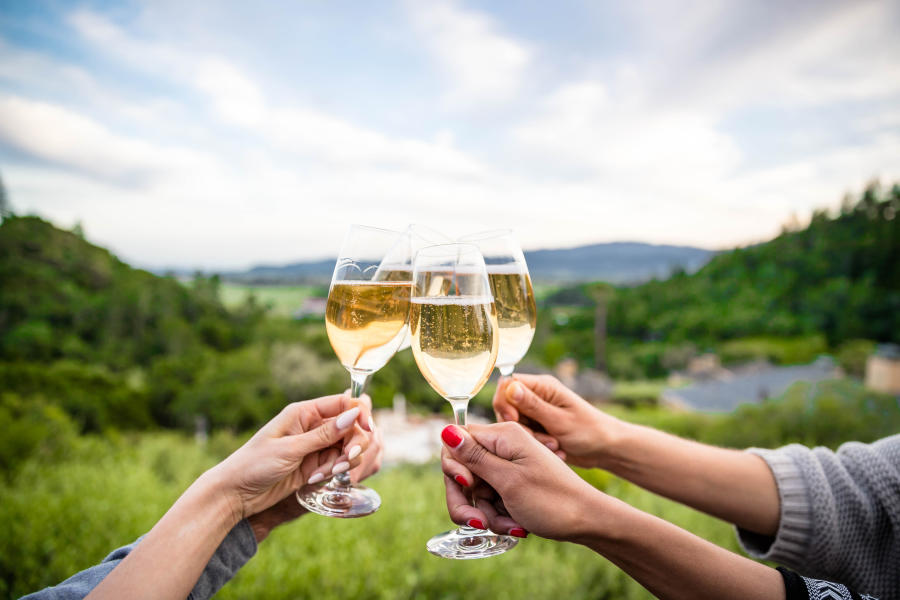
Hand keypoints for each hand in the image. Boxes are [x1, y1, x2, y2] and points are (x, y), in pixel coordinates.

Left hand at [211, 392, 373, 523]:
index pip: (343, 403)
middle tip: (344, 461)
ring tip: (323, 475)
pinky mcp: (315, 465)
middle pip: (351, 427)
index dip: (360, 413)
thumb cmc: (255, 464)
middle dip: (353, 444)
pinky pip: (337, 464)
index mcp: (304, 412)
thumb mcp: (290, 448)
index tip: (368, 430)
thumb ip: (324, 434)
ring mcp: (315, 446)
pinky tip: (313, 480)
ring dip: (343, 462)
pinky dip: (333, 472)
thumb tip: (354, 414)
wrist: (236, 493)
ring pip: (347, 447)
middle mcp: (312, 426)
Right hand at [440, 422, 607, 541]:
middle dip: (467, 501)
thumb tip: (446, 430)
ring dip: (486, 513)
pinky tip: (516, 526)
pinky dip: (499, 515)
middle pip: (462, 470)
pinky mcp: (514, 483)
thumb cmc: (552, 499)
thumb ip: (474, 457)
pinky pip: (492, 500)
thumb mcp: (509, 480)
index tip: (468, 488)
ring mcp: (509, 465)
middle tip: (480, 523)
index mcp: (504, 435)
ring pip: (476, 491)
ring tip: (510, 526)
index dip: (454, 468)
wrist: (588, 521)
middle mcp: (505, 446)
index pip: (457, 442)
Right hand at [493, 374, 623, 468]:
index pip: (507, 384)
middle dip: (518, 426)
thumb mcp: (559, 420)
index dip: (504, 402)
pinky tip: (554, 450)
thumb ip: (533, 405)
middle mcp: (536, 396)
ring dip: (528, 438)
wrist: (606, 448)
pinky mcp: (537, 427)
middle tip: (540, 439)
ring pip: (512, 424)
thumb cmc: (589, 431)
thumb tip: (510, 387)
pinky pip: (523, 436)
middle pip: (506, 406)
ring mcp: (535, 412)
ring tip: (553, 445)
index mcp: (542, 386)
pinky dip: (534, 445)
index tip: (514, 420)